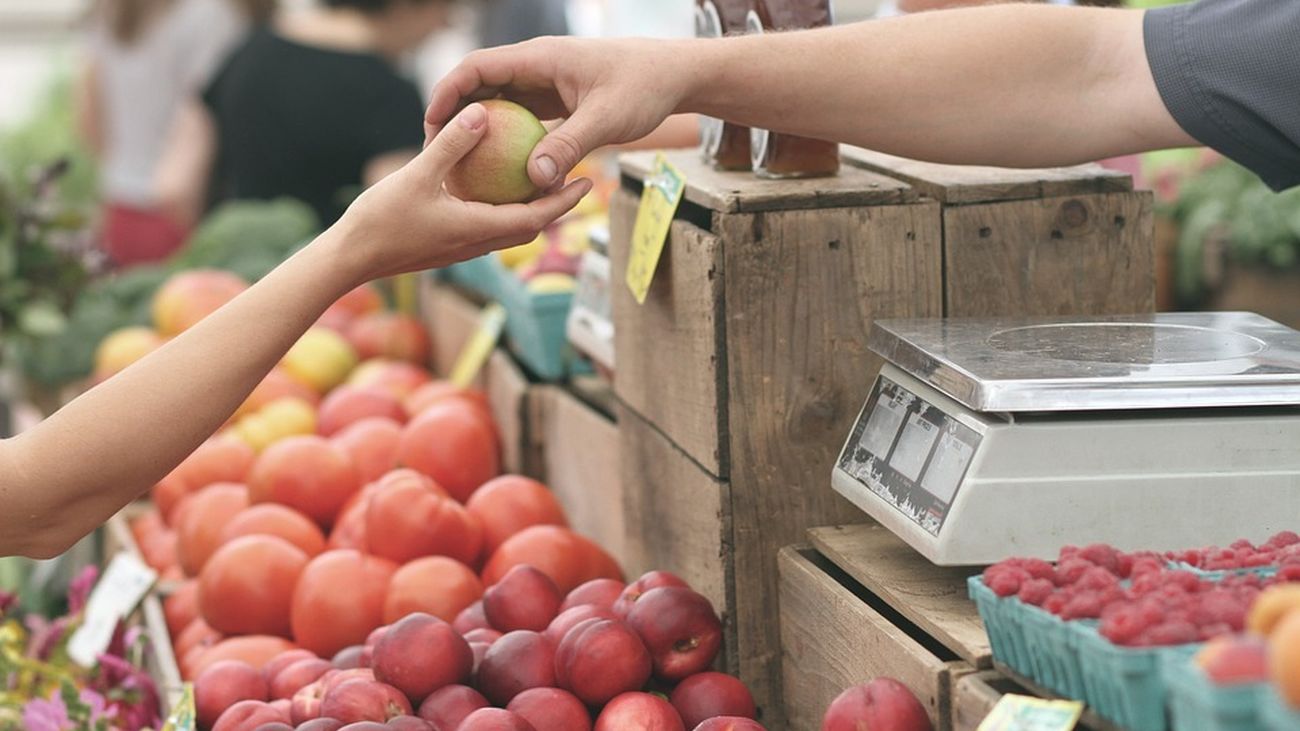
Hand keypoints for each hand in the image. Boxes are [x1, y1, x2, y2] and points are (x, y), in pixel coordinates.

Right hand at [335, 102, 592, 283]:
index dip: (564, 201)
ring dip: (531, 210)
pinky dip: (502, 211)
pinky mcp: (447, 246)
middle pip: (530, 227)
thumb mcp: (417, 175)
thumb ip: (451, 145)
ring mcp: (462, 248)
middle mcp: (476, 244)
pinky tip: (493, 188)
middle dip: (556, 206)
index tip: (587, 181)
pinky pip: (486, 228)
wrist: (350, 259)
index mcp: (478, 230)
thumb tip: (482, 112)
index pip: (536, 218)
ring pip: (508, 230)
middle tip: (576, 180)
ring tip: (542, 183)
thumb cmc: (381, 220)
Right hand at [424, 37, 693, 189]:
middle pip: (480, 85)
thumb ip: (569, 146)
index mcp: (540, 58)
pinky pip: (521, 118)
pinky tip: (498, 172)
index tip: (431, 124)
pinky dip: (506, 140)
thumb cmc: (644, 87)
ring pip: (498, 103)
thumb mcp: (607, 119)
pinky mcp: (556, 100)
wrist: (674, 75)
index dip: (448, 92)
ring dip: (478, 129)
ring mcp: (545, 83)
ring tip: (459, 164)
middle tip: (435, 151)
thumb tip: (534, 180)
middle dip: (454, 114)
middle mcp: (536, 67)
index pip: (478, 67)